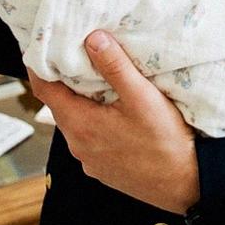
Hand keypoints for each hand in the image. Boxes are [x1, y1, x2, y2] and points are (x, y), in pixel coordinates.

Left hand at [28, 31, 199, 212]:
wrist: (185, 185)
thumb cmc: (165, 143)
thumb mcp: (142, 97)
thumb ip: (116, 67)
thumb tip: (93, 39)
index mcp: (80, 124)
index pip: (43, 88)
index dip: (40, 64)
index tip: (46, 44)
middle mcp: (78, 145)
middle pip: (60, 104)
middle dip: (67, 80)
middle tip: (81, 55)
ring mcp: (90, 160)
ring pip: (77, 122)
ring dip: (84, 102)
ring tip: (103, 82)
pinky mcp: (104, 169)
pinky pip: (91, 139)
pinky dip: (97, 121)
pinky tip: (119, 114)